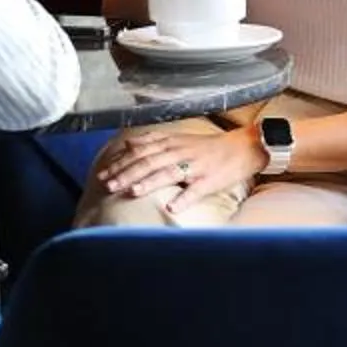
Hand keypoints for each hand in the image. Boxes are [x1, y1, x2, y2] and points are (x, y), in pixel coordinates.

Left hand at [90, 121, 264, 213]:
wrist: (243, 147)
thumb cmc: (208, 147)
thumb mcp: (179, 139)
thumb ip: (153, 142)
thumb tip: (127, 143)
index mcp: (172, 143)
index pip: (140, 151)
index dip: (120, 162)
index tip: (103, 173)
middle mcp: (181, 152)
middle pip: (149, 162)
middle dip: (127, 173)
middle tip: (109, 185)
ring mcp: (196, 166)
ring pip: (169, 172)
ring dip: (149, 182)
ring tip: (133, 191)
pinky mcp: (211, 180)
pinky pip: (196, 190)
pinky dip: (184, 198)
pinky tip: (171, 207)